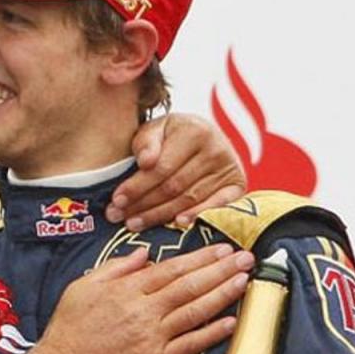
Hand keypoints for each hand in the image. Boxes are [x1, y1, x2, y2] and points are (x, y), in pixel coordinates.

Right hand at [0, 244, 252, 353]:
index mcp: (128, 289)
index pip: (172, 269)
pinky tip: (230, 322)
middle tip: (245, 258)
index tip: (222, 249)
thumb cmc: (70, 326)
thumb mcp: (83, 285)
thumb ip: (116, 267)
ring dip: (223, 295)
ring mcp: (154, 337)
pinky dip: (212, 333)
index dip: (201, 258)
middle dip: (221, 270)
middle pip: (190, 286)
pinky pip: (190, 344)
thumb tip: (145, 253)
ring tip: (244, 281)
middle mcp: (145, 311)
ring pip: (195, 311)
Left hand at [106, 113, 245, 230]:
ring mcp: (229, 168)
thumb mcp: (155, 129)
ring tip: (134, 223)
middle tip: (119, 217)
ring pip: (188, 199)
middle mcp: (216, 148)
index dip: (137, 186)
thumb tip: (146, 161)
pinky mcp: (238, 185)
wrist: (204, 136)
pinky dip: (197, 215)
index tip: (116, 200)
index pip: (161, 167)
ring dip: (159, 215)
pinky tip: (177, 223)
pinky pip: (216, 206)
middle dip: (143, 204)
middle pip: (173, 186)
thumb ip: (146, 142)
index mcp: (194, 130)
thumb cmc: (171, 135)